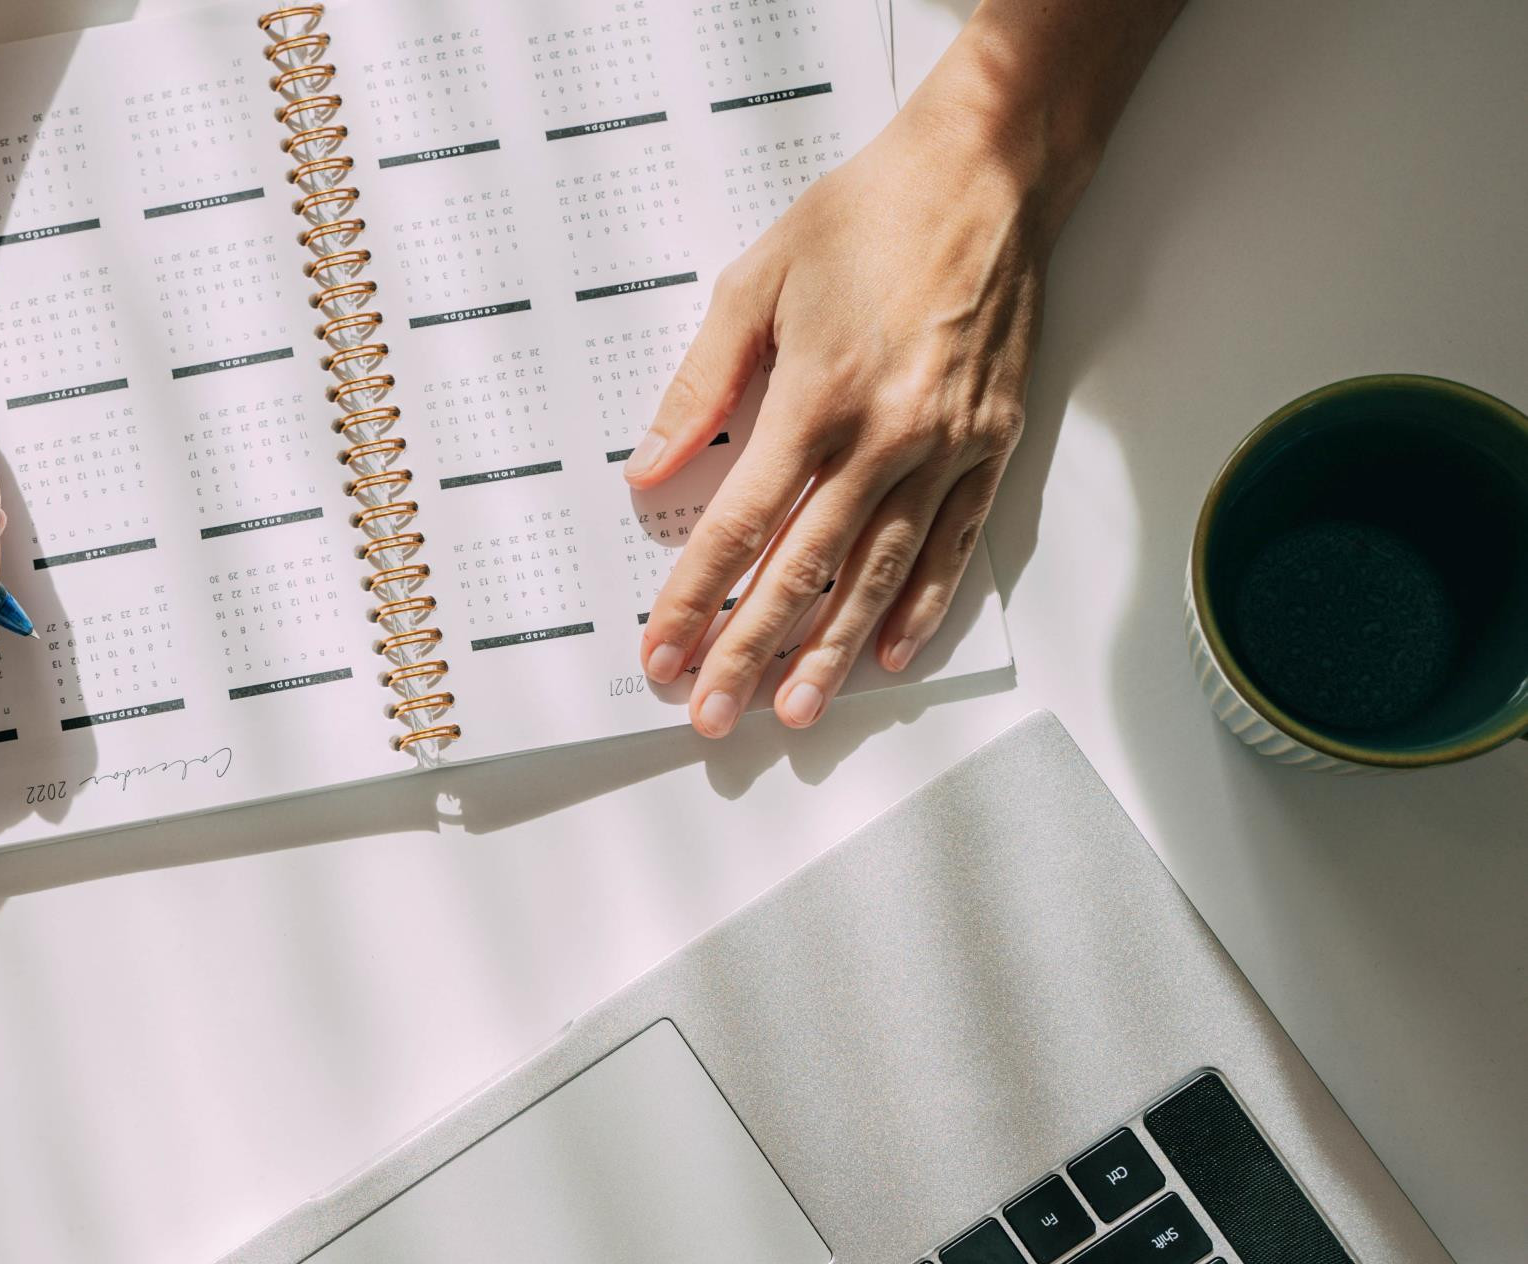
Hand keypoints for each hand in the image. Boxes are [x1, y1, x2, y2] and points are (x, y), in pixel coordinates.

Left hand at [626, 97, 1046, 733]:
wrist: (985, 173)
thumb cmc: (867, 217)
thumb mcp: (755, 285)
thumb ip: (699, 387)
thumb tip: (648, 470)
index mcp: (816, 399)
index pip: (739, 526)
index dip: (694, 598)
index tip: (662, 651)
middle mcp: (884, 436)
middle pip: (804, 569)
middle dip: (751, 650)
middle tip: (714, 715)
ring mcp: (945, 446)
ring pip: (879, 574)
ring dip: (833, 650)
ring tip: (797, 709)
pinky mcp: (991, 443)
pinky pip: (953, 542)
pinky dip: (921, 603)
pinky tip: (890, 651)